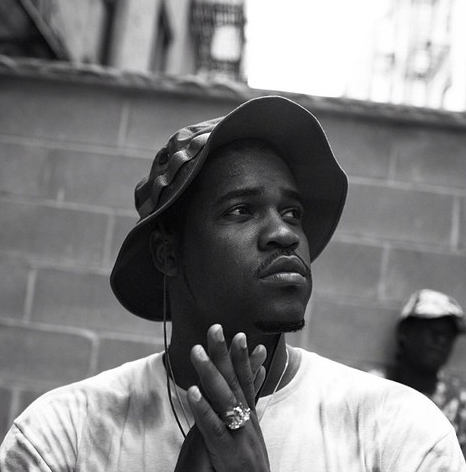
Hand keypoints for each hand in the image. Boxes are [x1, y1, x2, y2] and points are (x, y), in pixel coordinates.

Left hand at [186, 325, 269, 471]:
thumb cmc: (247, 464)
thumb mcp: (248, 434)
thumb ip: (243, 410)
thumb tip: (245, 389)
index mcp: (249, 414)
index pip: (245, 380)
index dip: (241, 356)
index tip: (238, 333)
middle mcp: (246, 419)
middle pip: (234, 380)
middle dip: (224, 353)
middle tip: (215, 328)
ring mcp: (239, 434)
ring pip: (223, 398)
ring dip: (210, 372)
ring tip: (197, 351)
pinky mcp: (228, 452)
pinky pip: (214, 427)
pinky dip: (204, 409)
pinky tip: (193, 391)